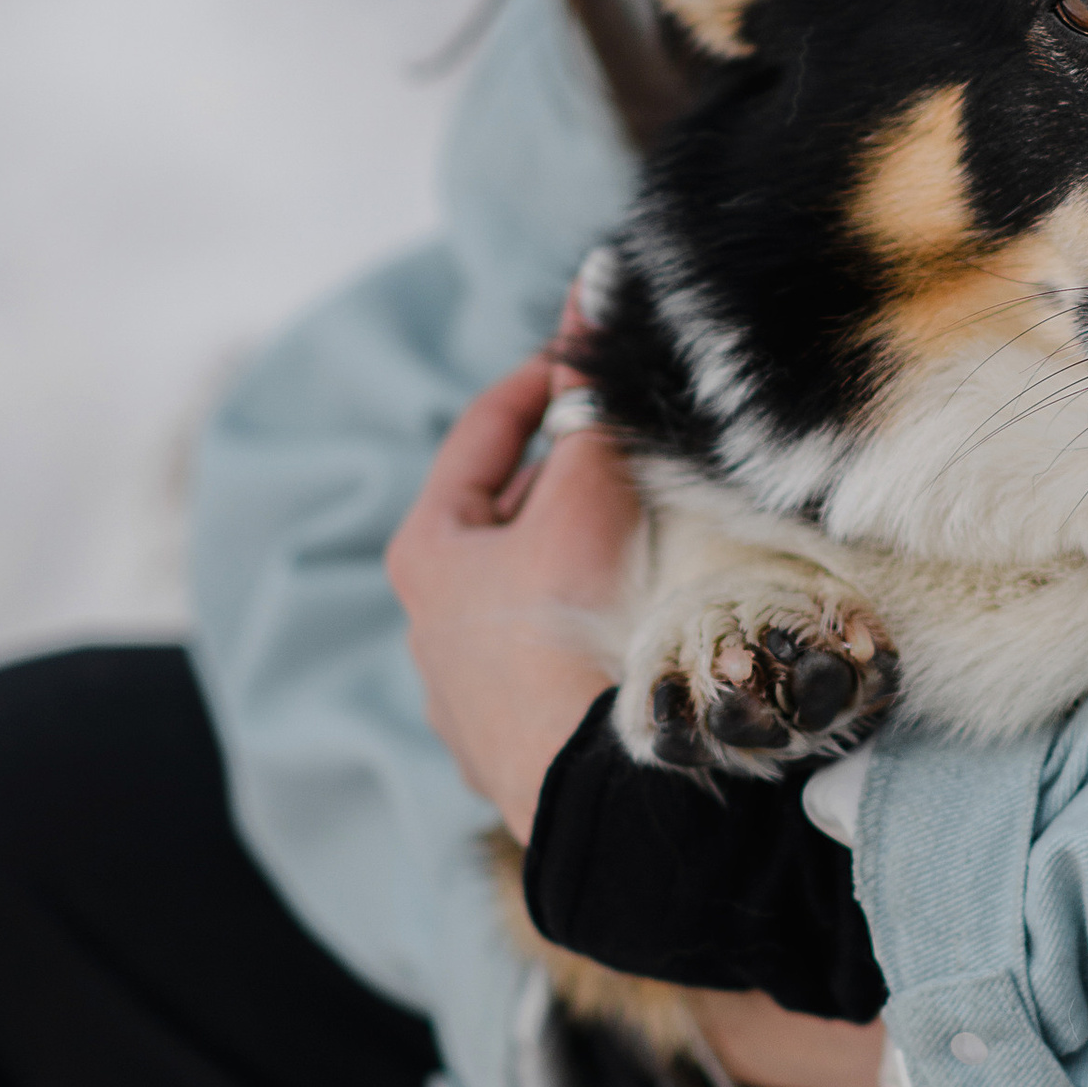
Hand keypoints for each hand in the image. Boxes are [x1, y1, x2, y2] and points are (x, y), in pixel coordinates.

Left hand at [387, 355, 635, 845]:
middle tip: (647, 447)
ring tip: (660, 541)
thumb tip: (597, 288)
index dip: (549, 376)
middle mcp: (428, 625)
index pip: (487, 430)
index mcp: (426, 553)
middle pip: (512, 514)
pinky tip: (644, 635)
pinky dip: (595, 632)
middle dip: (577, 476)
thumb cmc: (573, 636)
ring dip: (591, 561)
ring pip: (537, 594)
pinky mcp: (512, 750)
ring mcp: (467, 695)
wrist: (596, 798)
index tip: (600, 350)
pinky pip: (556, 664)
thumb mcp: (585, 504)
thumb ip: (593, 405)